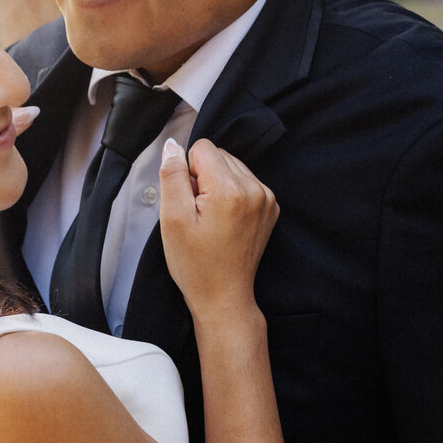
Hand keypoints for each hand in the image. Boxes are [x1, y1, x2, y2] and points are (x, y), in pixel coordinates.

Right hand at [159, 137, 278, 320]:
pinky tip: (223, 221)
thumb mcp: (172, 218)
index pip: (202, 147)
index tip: (189, 201)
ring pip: (231, 166)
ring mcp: (266, 198)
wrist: (223, 296)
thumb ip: (172, 175)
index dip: (187, 172)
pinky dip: (231, 194)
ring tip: (211, 219)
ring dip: (217, 185)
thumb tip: (173, 146)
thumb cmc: (196, 264)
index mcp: (230, 190)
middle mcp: (255, 189)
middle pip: (218, 154)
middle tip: (198, 213)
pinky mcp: (270, 206)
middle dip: (203, 178)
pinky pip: (244, 181)